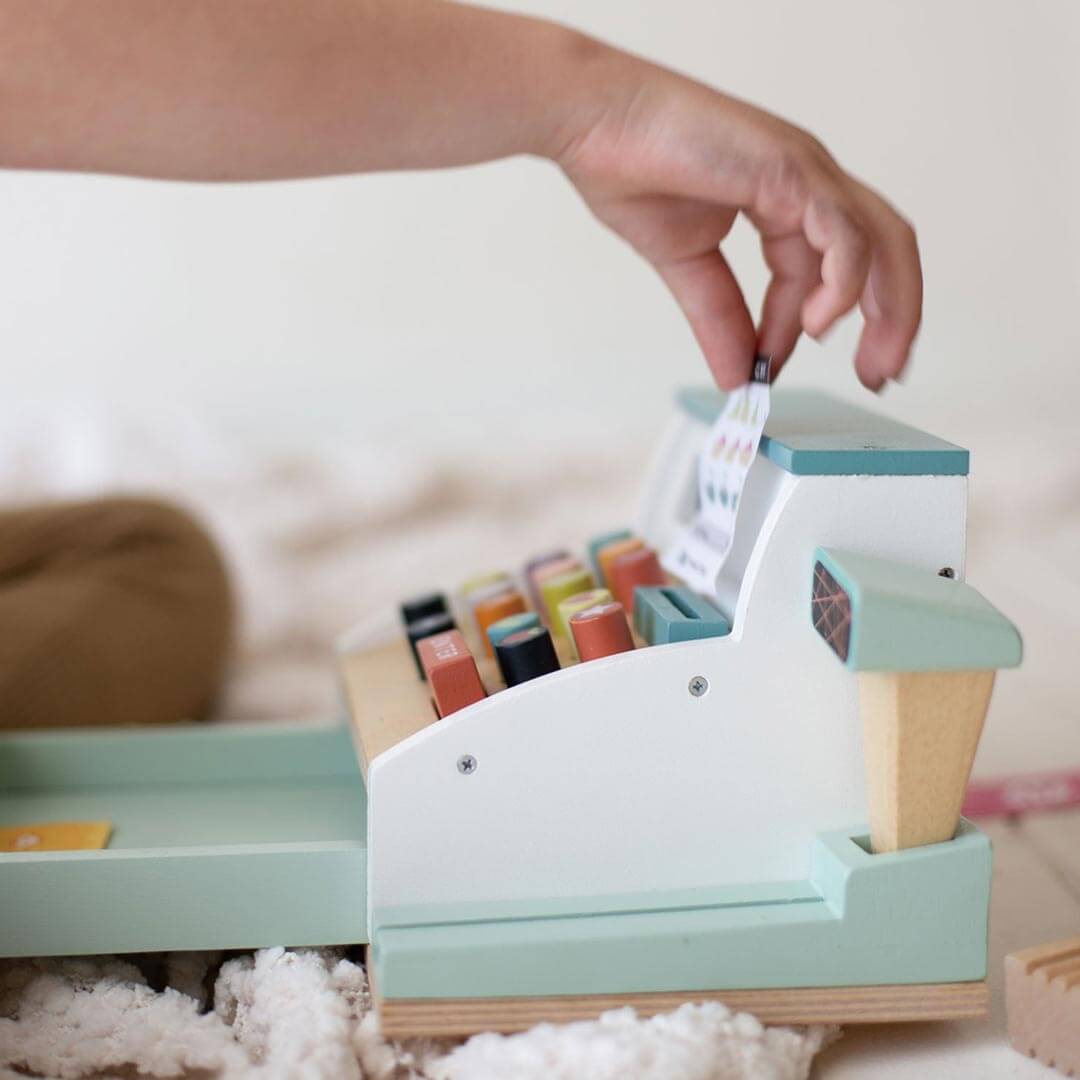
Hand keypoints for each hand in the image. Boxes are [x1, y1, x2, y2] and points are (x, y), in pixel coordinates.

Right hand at [553, 48, 921, 390]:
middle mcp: (809, 182)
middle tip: (877, 376)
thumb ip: (719, 319)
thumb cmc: (633, 170)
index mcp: (788, 198)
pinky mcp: (793, 169)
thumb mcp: (688, 267)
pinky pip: (845, 233)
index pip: (827, 270)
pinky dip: (842, 284)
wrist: (598, 124)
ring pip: (883, 242)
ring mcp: (806, 171)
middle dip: (892, 319)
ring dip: (889, 309)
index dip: (813, 325)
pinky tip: (815, 325)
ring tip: (867, 364)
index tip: (777, 370)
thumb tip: (736, 377)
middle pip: (885, 252)